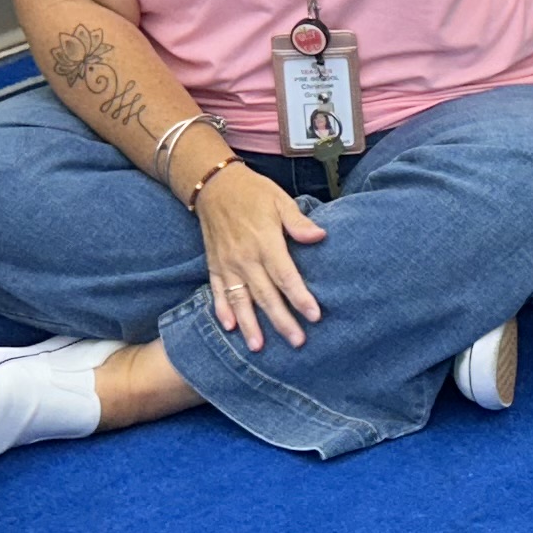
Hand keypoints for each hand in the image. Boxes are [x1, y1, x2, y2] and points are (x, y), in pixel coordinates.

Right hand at [196, 159, 329, 350]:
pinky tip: (229, 328)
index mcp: (265, 242)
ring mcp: (227, 264)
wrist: (213, 185)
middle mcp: (245, 258)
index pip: (286, 276)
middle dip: (281, 321)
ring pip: (240, 300)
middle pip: (266, 295)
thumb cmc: (253, 193)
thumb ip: (298, 222)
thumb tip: (320, 236)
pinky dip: (221, 310)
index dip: (300, 297)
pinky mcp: (214, 265)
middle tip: (297, 342)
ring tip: (258, 347)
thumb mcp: (279, 200)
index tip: (315, 316)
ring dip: (249, 325)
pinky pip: (217, 291)